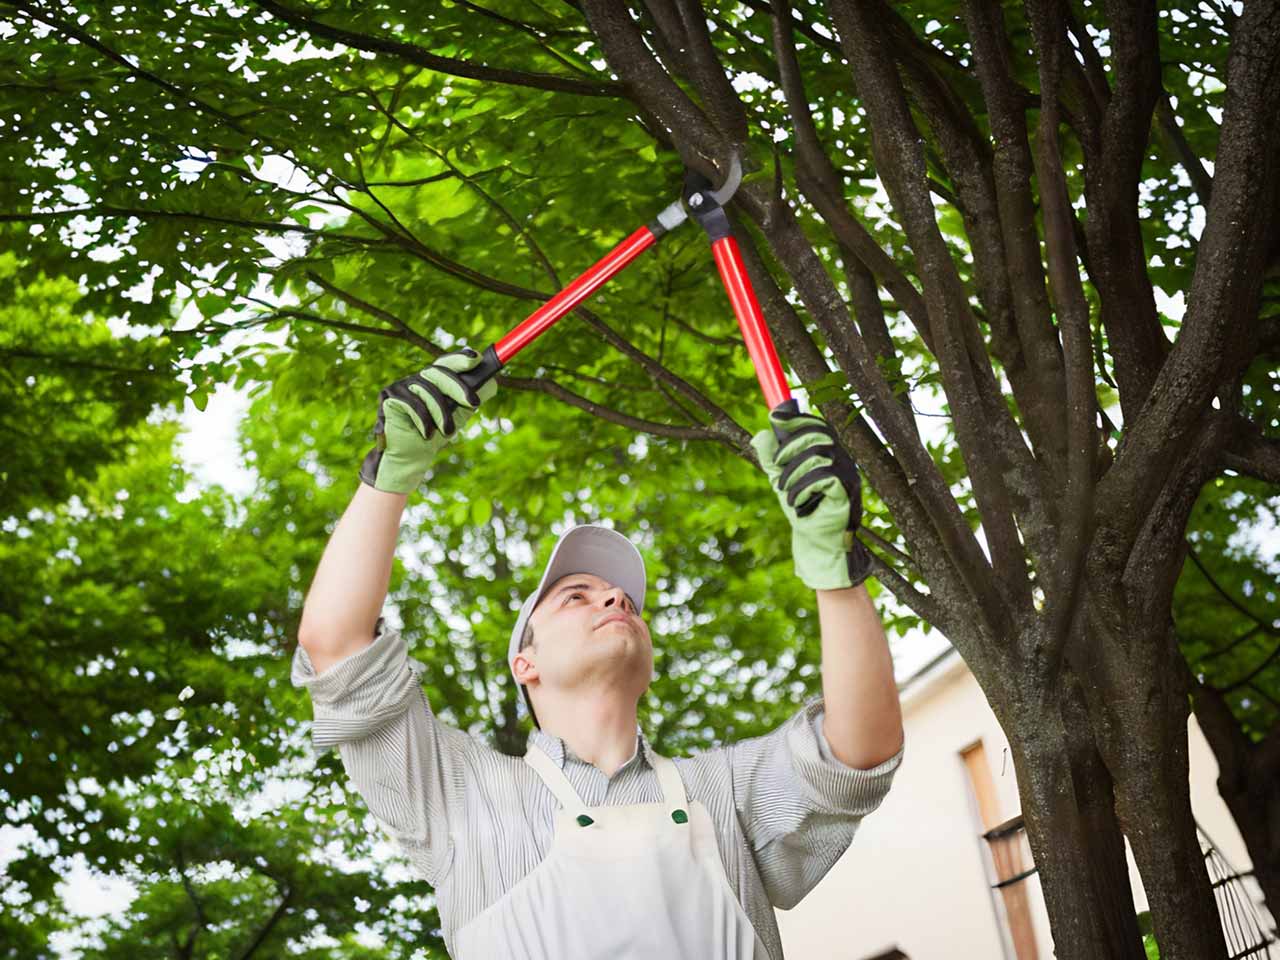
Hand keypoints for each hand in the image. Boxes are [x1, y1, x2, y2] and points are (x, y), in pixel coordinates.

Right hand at [359, 347, 497, 493]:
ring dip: (440, 414)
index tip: (477, 358)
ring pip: (427, 390)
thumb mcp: (458, 415)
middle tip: (474, 403)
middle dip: (458, 388)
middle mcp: (417, 378)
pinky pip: (411, 403)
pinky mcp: (388, 396)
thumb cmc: (435, 434)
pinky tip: (425, 433)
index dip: (460, 358)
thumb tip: (492, 383)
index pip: (447, 363)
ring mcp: (401, 385)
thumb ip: (470, 398)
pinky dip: (422, 420)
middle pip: (438, 372)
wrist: (411, 457)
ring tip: (446, 432)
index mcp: (433, 380)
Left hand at [750, 407, 871, 589]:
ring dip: (793, 473)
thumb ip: (771, 458)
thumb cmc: (802, 509)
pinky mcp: (848, 490)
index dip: (797, 419)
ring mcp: (848, 474)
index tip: (775, 418)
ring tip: (786, 492)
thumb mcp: (780, 480)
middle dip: (790, 447)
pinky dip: (803, 488)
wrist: (815, 541)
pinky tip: (798, 502)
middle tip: (776, 466)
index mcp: (828, 453)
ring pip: (817, 455)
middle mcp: (842, 459)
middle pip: (817, 434)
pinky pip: (824, 476)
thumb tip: (760, 434)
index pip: (817, 425)